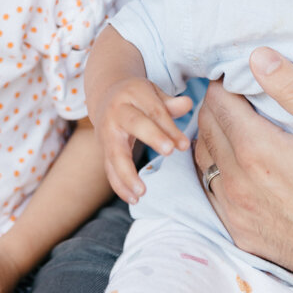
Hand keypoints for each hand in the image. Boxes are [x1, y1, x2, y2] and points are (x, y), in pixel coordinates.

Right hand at [92, 75, 192, 203]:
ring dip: (127, 174)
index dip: (169, 127)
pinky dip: (119, 186)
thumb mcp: (152, 92)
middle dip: (151, 137)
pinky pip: (109, 169)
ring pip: (115, 153)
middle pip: (134, 124)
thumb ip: (170, 103)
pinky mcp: (103, 149)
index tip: (183, 144)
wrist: (104, 95)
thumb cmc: (136, 97)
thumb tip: (188, 104)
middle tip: (169, 152)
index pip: (154, 111)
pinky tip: (133, 199)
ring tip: (142, 192)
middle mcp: (117, 111)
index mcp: (133, 93)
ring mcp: (107, 132)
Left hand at [191, 47, 292, 292]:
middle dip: (217, 106)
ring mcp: (237, 213)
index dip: (226, 83)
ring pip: (204, 160)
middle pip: (207, 128)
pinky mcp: (242, 234)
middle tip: (239, 97)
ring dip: (214, 138)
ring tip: (239, 126)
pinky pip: (213, 192)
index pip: (217, 102)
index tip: (241, 77)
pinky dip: (218, 171)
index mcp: (257, 152)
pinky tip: (242, 165)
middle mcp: (237, 184)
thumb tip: (258, 57)